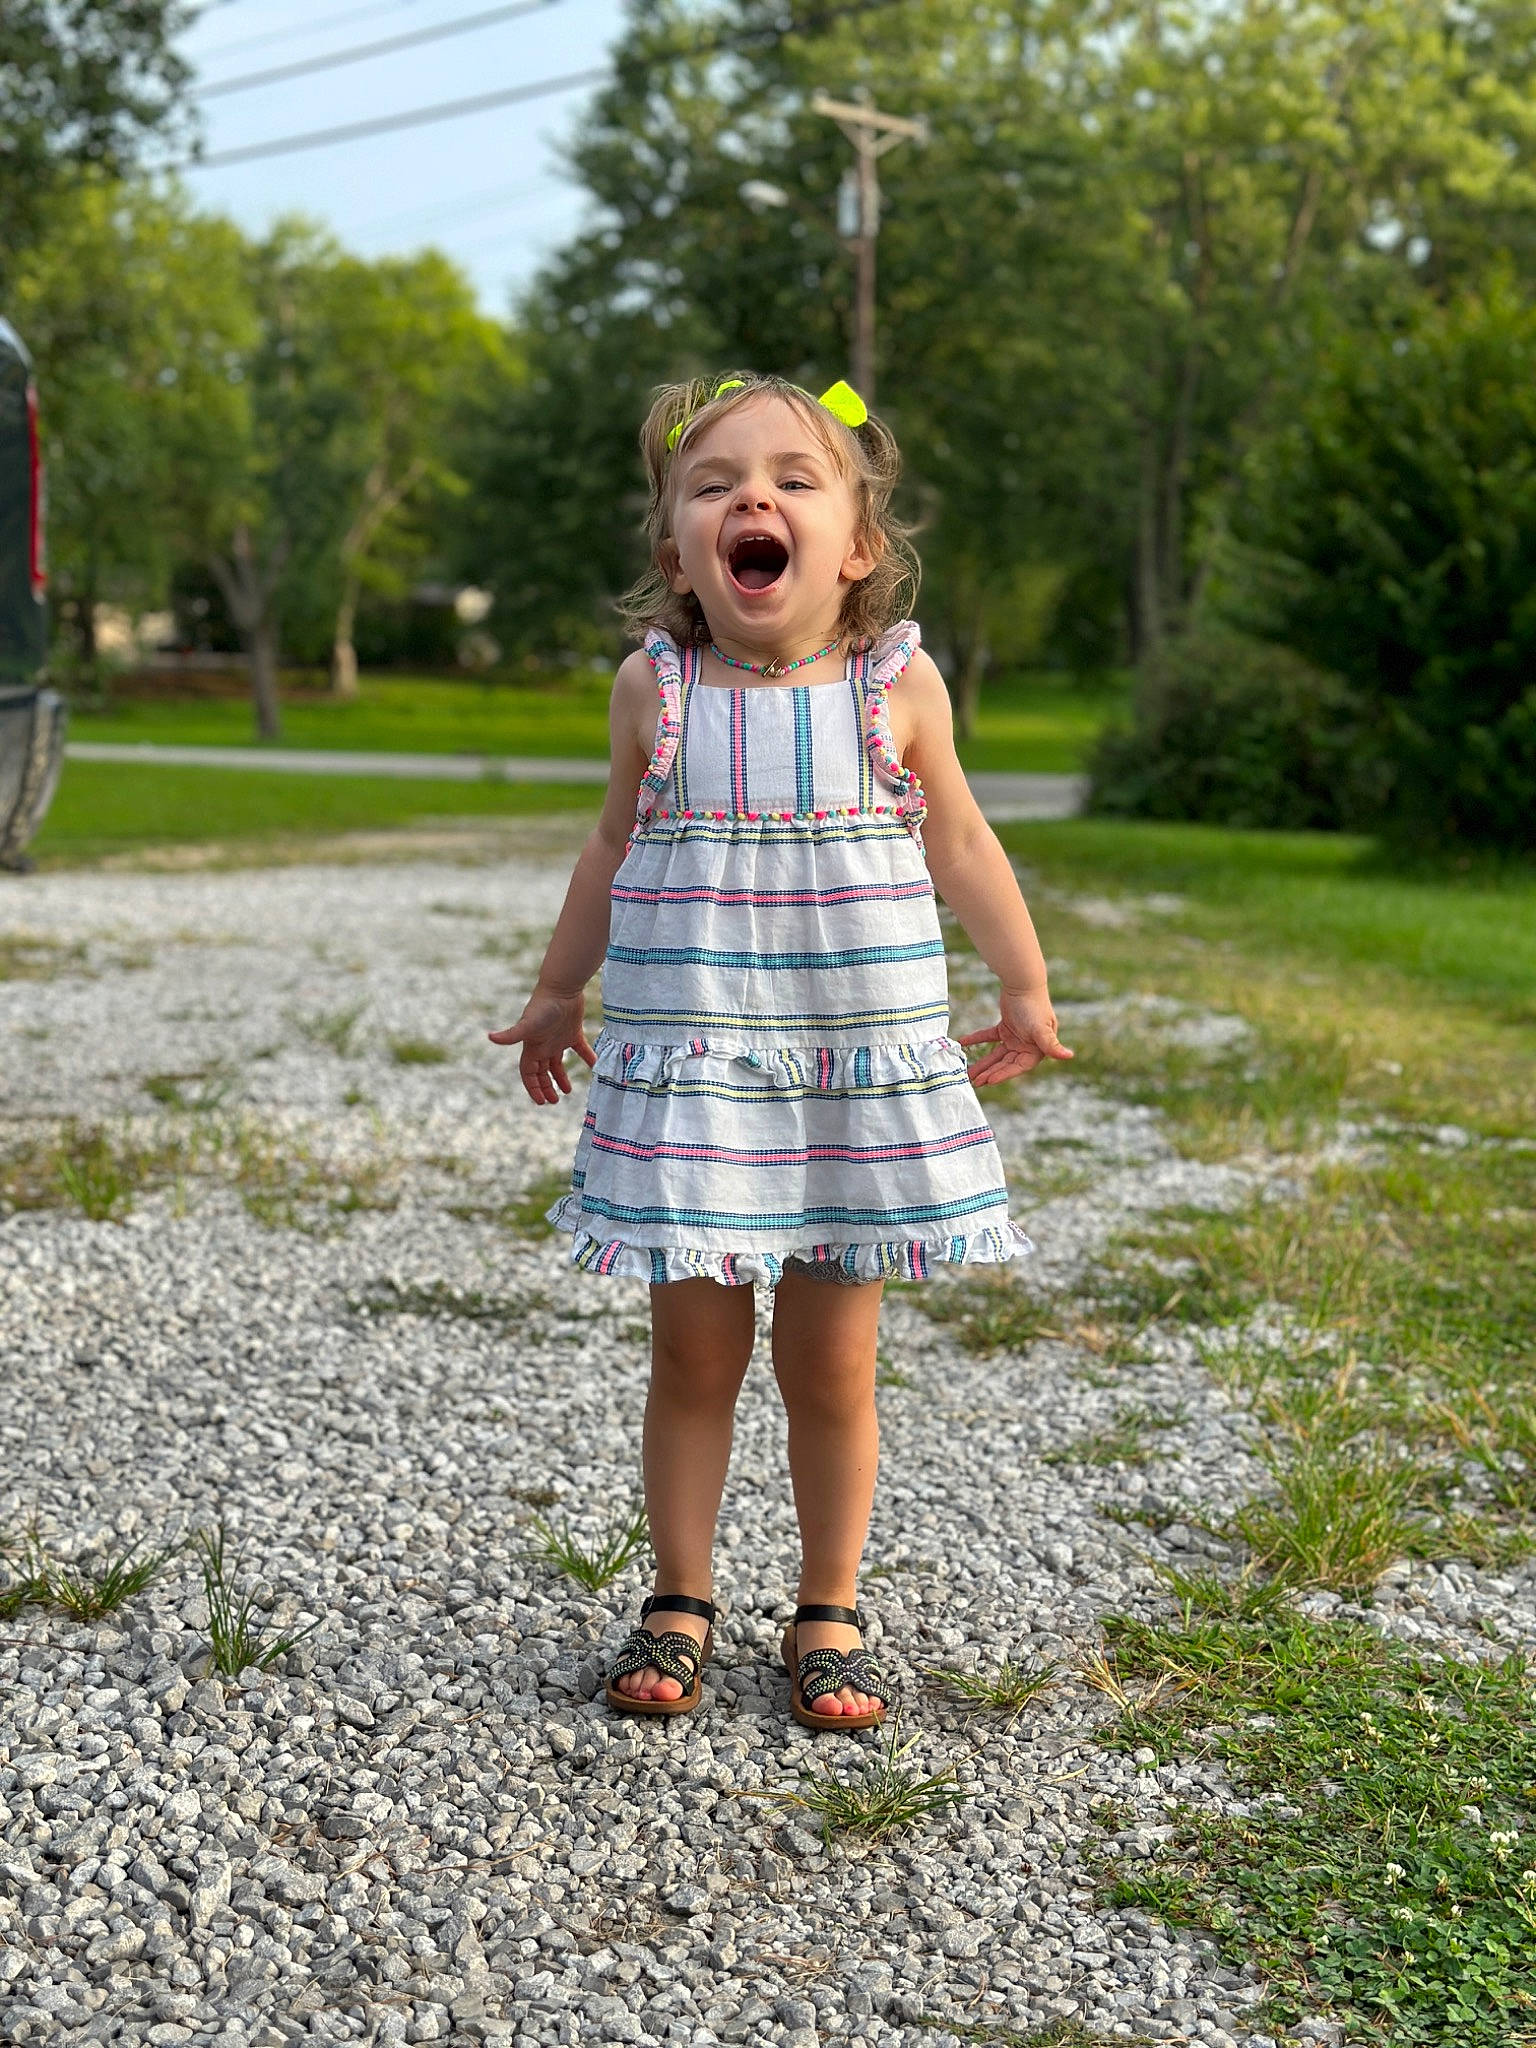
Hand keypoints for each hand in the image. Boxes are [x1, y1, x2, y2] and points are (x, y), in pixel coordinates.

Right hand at [488, 987, 595, 1103]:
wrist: (561, 987)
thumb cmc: (543, 1006)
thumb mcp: (528, 1024)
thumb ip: (511, 1034)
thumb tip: (490, 1037)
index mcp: (532, 1047)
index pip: (529, 1073)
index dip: (533, 1088)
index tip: (541, 1102)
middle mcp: (543, 1045)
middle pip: (542, 1072)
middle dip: (546, 1087)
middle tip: (555, 1101)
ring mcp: (558, 1039)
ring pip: (558, 1063)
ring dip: (561, 1077)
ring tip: (568, 1091)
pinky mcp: (573, 1031)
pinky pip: (581, 1049)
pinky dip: (587, 1057)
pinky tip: (594, 1065)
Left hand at [958, 989, 1073, 1084]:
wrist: (1024, 982)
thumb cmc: (1035, 1006)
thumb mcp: (1041, 1029)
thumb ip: (1051, 1045)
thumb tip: (1069, 1056)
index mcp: (1036, 1050)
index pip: (1017, 1067)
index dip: (1003, 1074)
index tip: (989, 1080)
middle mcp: (1026, 1046)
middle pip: (1005, 1064)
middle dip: (990, 1072)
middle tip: (975, 1081)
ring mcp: (1015, 1038)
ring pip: (996, 1054)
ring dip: (983, 1062)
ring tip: (969, 1072)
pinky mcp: (1005, 1028)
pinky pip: (989, 1037)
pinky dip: (977, 1039)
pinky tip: (964, 1043)